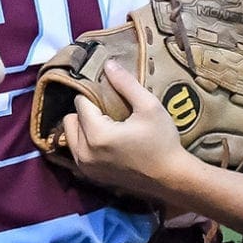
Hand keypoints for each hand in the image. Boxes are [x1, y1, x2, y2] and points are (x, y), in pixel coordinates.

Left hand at [62, 63, 188, 199]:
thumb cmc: (163, 141)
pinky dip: (85, 143)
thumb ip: (126, 83)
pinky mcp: (90, 176)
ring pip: (71, 136)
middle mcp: (84, 153)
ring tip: (107, 126)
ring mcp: (85, 167)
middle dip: (86, 112)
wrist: (171, 178)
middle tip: (109, 113)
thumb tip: (107, 63)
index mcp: (97, 134)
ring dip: (83, 127)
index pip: (80, 102)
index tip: (112, 98)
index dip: (95, 96)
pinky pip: (77, 152)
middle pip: (71, 119)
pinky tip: (105, 141)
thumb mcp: (149, 106)